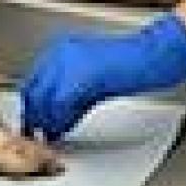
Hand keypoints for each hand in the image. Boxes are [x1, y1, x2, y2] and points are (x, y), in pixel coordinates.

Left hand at [20, 12, 185, 140]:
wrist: (153, 56)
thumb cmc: (132, 66)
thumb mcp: (94, 79)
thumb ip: (73, 96)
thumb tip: (55, 118)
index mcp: (61, 50)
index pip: (33, 81)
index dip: (32, 106)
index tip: (33, 122)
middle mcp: (61, 53)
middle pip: (34, 91)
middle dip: (35, 116)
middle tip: (37, 134)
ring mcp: (70, 63)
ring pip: (45, 99)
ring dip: (48, 121)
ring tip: (51, 136)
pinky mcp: (82, 76)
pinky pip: (62, 104)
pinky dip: (61, 120)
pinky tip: (65, 128)